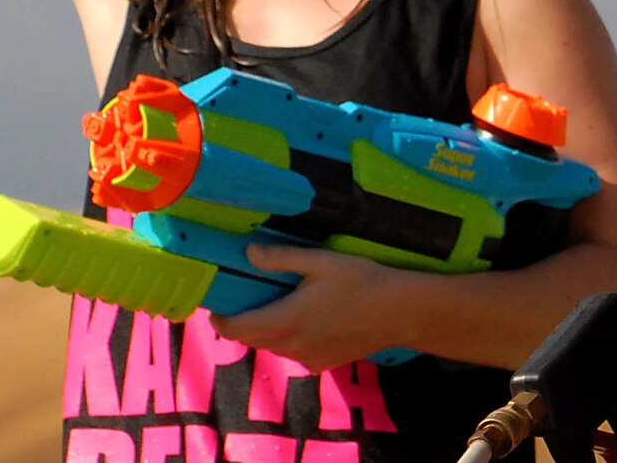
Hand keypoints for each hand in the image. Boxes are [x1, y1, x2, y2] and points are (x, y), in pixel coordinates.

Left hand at [208, 243, 405, 371]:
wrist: (398, 311)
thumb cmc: (360, 281)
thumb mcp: (321, 261)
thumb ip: (281, 258)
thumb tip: (248, 252)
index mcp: (283, 320)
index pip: (234, 328)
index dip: (220, 319)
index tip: (219, 305)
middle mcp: (289, 346)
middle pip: (251, 340)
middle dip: (243, 323)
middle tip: (250, 300)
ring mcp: (306, 359)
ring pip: (273, 347)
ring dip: (268, 331)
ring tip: (283, 307)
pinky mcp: (322, 365)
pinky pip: (295, 354)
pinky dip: (292, 340)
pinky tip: (312, 323)